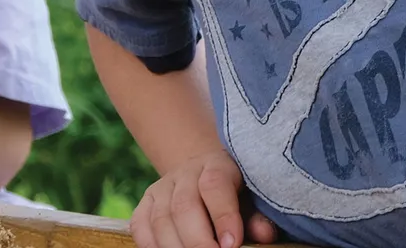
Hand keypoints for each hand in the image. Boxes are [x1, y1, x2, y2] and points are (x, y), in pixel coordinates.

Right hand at [130, 149, 279, 247]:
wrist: (205, 177)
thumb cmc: (235, 194)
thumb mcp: (251, 200)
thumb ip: (257, 217)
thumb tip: (264, 235)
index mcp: (217, 165)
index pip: (215, 185)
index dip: (223, 216)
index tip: (231, 245)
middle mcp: (185, 173)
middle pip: (183, 206)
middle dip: (198, 241)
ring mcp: (162, 187)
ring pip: (160, 220)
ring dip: (176, 247)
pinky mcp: (145, 203)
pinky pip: (140, 226)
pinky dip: (152, 245)